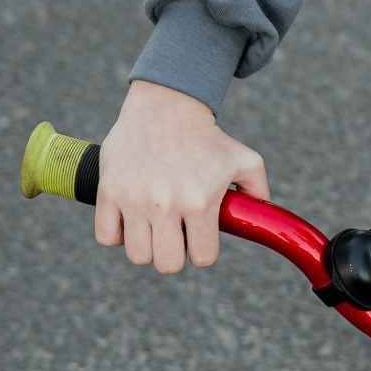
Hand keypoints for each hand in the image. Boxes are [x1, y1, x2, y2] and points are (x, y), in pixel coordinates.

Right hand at [94, 78, 269, 273]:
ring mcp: (134, 199)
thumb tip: (264, 220)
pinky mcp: (108, 191)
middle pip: (168, 264)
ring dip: (147, 247)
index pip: (203, 258)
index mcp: (200, 201)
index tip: (199, 237)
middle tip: (175, 234)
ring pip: (138, 256)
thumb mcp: (244, 160)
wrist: (166, 106)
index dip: (203, 251)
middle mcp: (165, 204)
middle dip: (175, 254)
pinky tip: (130, 219)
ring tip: (153, 227)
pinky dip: (117, 234)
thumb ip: (259, 192)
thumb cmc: (207, 137)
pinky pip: (106, 237)